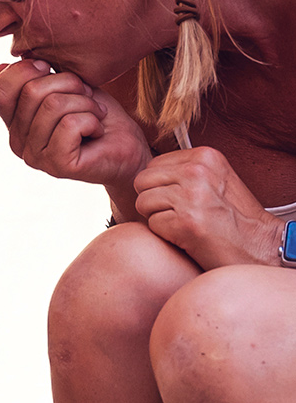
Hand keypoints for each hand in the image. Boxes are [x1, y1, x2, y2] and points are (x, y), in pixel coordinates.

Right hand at [0, 60, 151, 190]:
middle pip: (31, 91)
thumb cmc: (97, 116)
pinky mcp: (56, 165)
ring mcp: (35, 156)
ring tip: (95, 115)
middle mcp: (17, 142)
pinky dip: (92, 120)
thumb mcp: (65, 88)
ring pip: (53, 105)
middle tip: (87, 97)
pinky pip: (70, 124)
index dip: (25, 70)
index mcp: (14, 123)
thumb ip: (36, 79)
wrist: (127, 147)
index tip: (51, 69)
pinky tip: (97, 131)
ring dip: (85, 103)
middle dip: (69, 83)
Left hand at [133, 147, 285, 268]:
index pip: (153, 164)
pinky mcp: (186, 222)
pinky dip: (165, 234)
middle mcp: (197, 171)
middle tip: (175, 213)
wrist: (261, 245)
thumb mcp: (214, 179)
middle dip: (152, 200)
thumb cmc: (234, 217)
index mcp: (205, 156)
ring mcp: (192, 196)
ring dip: (157, 217)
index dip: (158, 185)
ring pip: (142, 202)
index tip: (179, 198)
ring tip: (182, 223)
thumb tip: (147, 172)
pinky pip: (151, 224)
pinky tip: (186, 235)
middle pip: (142, 181)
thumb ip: (185, 170)